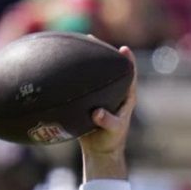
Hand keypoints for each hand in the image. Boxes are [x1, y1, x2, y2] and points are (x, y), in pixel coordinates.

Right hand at [78, 45, 136, 178]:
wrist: (100, 151)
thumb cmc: (110, 141)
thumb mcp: (112, 132)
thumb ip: (107, 122)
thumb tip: (97, 113)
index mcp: (125, 98)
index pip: (129, 76)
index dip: (128, 62)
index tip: (124, 49)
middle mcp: (114, 94)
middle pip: (110, 70)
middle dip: (102, 53)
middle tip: (91, 38)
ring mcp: (101, 96)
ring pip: (94, 75)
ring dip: (86, 62)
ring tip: (75, 44)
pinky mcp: (88, 102)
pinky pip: (82, 85)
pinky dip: (74, 76)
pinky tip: (60, 68)